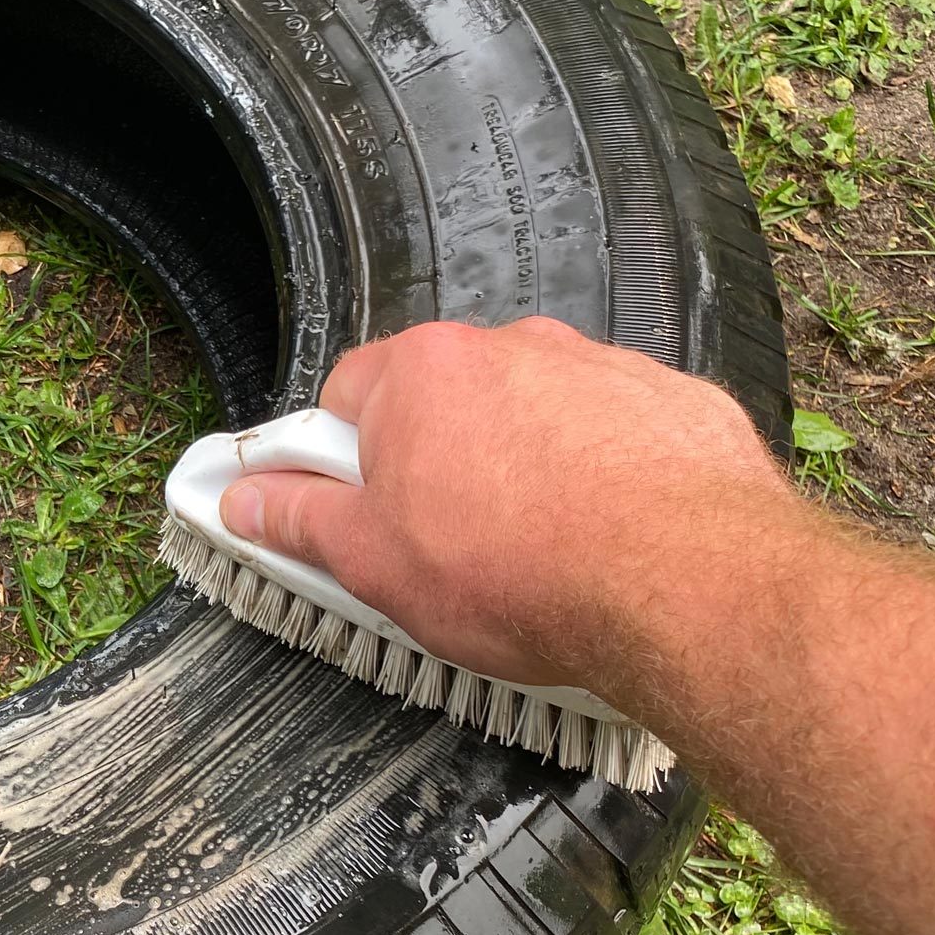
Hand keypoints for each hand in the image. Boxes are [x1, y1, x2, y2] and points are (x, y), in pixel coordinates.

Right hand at [218, 318, 792, 690]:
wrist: (688, 587)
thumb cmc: (523, 572)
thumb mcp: (375, 564)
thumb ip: (301, 522)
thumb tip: (246, 502)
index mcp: (422, 372)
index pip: (346, 396)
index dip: (340, 464)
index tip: (350, 515)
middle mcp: (510, 347)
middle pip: (444, 401)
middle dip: (437, 465)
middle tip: (444, 549)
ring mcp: (600, 367)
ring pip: (533, 415)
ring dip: (522, 467)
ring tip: (538, 554)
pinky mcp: (675, 401)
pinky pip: (616, 431)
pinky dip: (606, 474)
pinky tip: (609, 539)